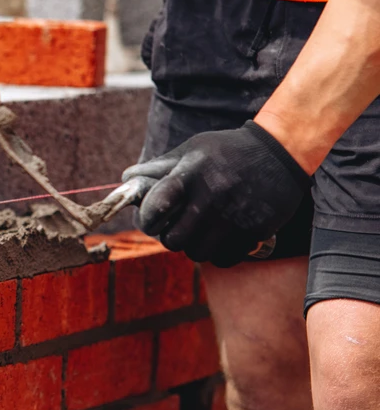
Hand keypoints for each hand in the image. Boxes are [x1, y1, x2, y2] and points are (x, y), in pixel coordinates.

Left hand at [122, 121, 311, 266]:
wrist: (281, 152)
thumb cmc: (227, 150)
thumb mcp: (191, 150)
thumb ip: (159, 167)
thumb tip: (127, 178)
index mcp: (188, 176)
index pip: (154, 210)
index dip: (147, 219)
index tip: (152, 219)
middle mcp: (209, 199)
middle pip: (173, 240)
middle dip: (170, 236)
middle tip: (177, 227)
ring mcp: (233, 218)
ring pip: (197, 254)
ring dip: (194, 246)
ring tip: (200, 230)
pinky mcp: (254, 232)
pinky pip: (224, 259)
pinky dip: (218, 253)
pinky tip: (221, 236)